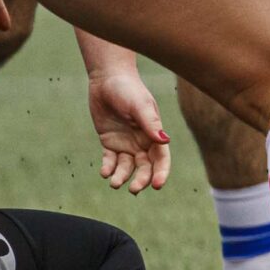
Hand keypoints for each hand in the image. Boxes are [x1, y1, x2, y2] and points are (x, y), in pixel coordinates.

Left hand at [88, 71, 170, 192]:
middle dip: (141, 179)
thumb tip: (165, 141)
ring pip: (127, 166)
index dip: (162, 172)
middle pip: (145, 166)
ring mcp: (126, 142)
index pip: (162, 158)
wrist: (107, 79)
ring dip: (122, 176)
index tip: (157, 185)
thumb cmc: (128, 89)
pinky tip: (104, 173)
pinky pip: (110, 159)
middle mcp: (142, 141)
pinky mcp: (110, 141)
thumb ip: (150, 123)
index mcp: (154, 133)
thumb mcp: (139, 105)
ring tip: (114, 183)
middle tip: (133, 189)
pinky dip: (108, 168)